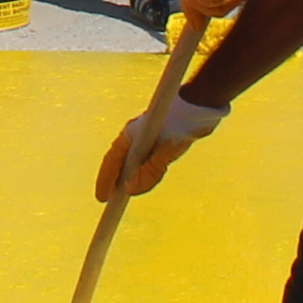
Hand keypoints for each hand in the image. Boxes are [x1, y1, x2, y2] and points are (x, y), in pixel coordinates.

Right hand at [95, 94, 226, 202]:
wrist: (201, 104)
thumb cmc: (182, 123)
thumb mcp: (166, 151)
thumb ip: (149, 171)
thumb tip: (129, 190)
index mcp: (131, 133)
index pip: (112, 160)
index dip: (105, 179)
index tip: (101, 198)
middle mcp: (136, 134)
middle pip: (119, 160)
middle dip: (113, 179)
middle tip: (108, 199)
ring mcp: (148, 135)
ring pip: (133, 160)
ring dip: (127, 175)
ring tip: (122, 193)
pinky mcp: (161, 138)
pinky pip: (146, 159)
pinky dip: (142, 172)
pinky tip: (144, 179)